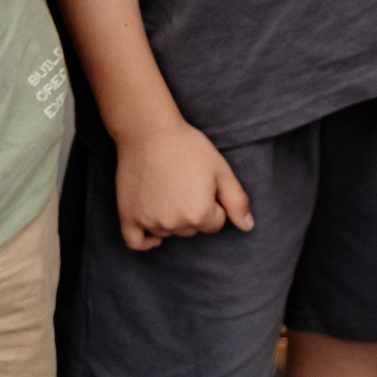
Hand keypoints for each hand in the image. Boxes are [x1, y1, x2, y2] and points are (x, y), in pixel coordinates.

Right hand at [113, 119, 253, 251]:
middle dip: (194, 211)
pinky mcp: (128, 217)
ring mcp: (148, 222)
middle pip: (192, 229)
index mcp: (199, 214)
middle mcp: (173, 223)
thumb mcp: (221, 170)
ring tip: (170, 189)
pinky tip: (155, 235)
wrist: (150, 133)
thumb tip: (248, 227)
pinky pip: (136, 243)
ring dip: (172, 219)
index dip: (214, 203)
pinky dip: (147, 241)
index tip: (205, 183)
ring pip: (169, 232)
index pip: (216, 223)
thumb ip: (237, 201)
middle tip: (186, 183)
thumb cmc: (189, 148)